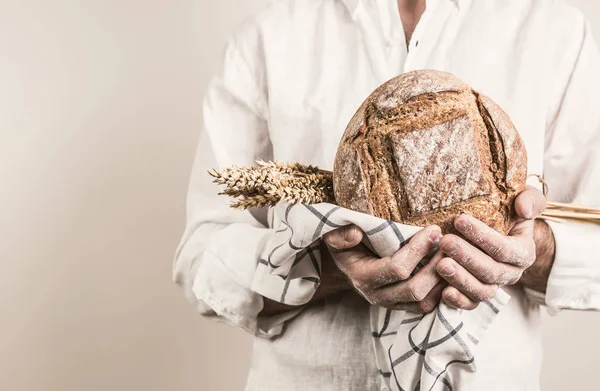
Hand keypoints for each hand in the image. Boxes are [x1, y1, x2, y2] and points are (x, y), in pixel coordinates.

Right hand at [323, 224, 445, 312]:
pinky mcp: (402, 307)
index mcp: (362, 277)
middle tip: (449, 244)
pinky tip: (449, 270)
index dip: (418, 249)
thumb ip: (340, 235)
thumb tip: (356, 234)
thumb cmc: (344, 246)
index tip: (434, 229)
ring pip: (424, 301)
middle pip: (414, 289)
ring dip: (442, 280)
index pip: (397, 268)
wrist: (346, 264)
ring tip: (453, 256)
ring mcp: (390, 304)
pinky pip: (427, 306)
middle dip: (435, 266)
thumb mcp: (334, 236)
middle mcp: (376, 296)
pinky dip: (441, 291)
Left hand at [435, 187, 546, 309]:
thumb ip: (531, 200)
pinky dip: (458, 301)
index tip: (459, 220)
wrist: (499, 233)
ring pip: (481, 290)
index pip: (504, 248)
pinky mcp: (476, 295)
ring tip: (440, 264)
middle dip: (467, 257)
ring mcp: (493, 286)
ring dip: (460, 279)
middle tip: (445, 241)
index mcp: (523, 252)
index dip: (482, 236)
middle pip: (491, 271)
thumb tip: (524, 207)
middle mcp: (510, 273)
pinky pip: (470, 304)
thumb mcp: (523, 201)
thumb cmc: (508, 213)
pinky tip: (443, 292)